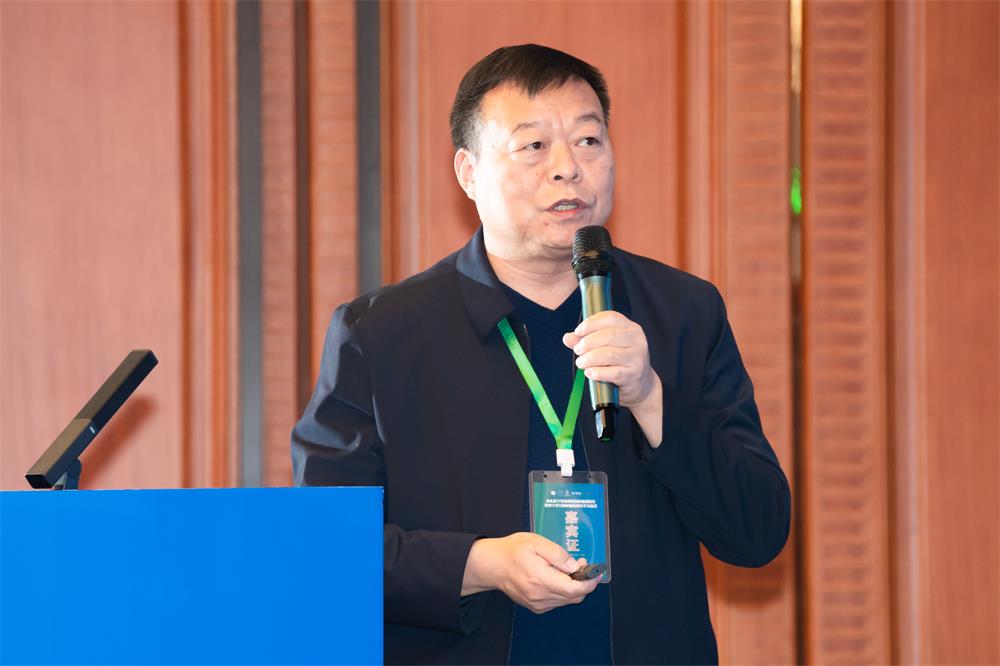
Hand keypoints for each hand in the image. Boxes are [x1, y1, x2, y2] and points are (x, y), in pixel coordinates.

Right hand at [461, 533, 599, 613]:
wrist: (493, 566)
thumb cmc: (512, 551)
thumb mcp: (536, 542)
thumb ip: (558, 554)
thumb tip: (575, 566)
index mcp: (540, 579)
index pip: (574, 589)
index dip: (590, 582)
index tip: (597, 571)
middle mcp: (540, 596)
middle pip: (574, 596)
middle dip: (583, 581)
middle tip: (580, 563)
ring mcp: (538, 604)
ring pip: (568, 600)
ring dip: (574, 586)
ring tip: (566, 567)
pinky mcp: (536, 607)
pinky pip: (558, 601)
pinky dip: (564, 591)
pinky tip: (557, 576)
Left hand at [563, 311, 655, 407]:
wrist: (640, 384)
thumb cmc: (620, 362)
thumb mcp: (605, 347)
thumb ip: (586, 340)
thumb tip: (567, 338)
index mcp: (630, 328)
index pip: (610, 318)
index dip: (591, 323)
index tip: (578, 331)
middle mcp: (636, 340)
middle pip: (609, 335)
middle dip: (588, 342)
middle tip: (577, 350)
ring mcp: (637, 357)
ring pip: (610, 354)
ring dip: (590, 358)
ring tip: (581, 363)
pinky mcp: (634, 374)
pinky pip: (613, 372)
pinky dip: (598, 372)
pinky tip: (589, 373)